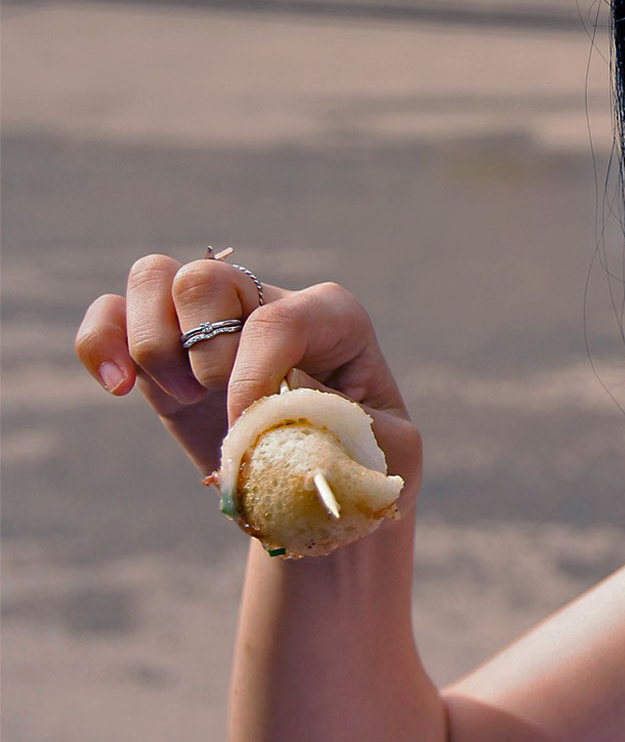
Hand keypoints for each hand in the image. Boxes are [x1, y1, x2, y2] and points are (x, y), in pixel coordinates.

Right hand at [74, 254, 420, 504]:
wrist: (327, 490)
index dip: (254, 377)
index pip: (278, 320)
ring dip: (154, 345)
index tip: (250, 430)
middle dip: (204, 350)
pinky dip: (99, 343)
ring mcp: (213, 324)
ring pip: (155, 277)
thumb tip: (273, 410)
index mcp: (334, 317)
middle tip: (219, 401)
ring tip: (184, 400)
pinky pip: (109, 315)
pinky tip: (120, 388)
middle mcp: (269, 304)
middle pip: (208, 278)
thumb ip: (340, 426)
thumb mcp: (383, 452)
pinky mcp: (167, 353)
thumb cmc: (366, 463)